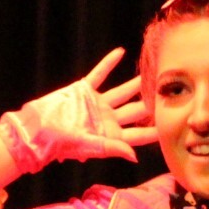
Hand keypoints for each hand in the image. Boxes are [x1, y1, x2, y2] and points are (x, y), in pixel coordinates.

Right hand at [0, 47, 156, 172]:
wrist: (36, 130)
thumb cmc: (61, 143)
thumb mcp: (89, 146)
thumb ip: (113, 148)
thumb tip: (136, 157)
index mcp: (110, 135)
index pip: (137, 134)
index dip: (154, 131)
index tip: (171, 125)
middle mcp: (107, 119)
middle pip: (134, 111)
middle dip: (150, 105)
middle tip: (169, 94)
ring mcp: (96, 104)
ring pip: (121, 92)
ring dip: (135, 83)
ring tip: (151, 73)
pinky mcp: (84, 90)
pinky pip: (99, 74)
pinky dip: (109, 63)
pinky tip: (121, 52)